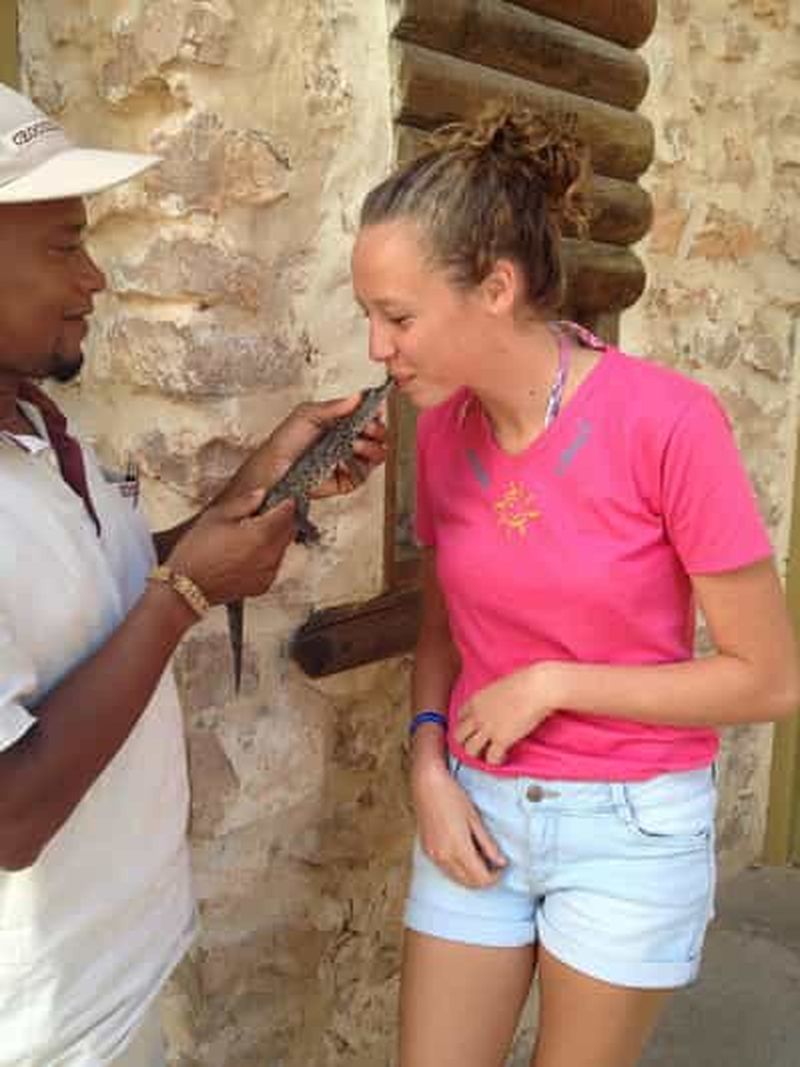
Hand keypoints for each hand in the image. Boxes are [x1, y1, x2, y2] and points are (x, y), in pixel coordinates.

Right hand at [166, 490, 296, 604]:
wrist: (187, 587)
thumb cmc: (196, 552)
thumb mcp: (216, 517)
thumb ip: (244, 503)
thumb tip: (260, 494)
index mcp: (261, 534)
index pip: (287, 513)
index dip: (286, 502)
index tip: (283, 498)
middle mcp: (270, 555)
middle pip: (289, 531)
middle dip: (283, 519)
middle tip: (269, 512)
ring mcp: (268, 572)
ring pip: (283, 548)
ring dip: (276, 537)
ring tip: (254, 533)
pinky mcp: (263, 585)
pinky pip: (274, 564)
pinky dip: (269, 555)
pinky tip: (250, 552)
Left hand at [221, 394, 387, 503]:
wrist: (273, 471)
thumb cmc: (285, 442)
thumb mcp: (307, 414)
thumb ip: (335, 406)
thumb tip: (358, 396)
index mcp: (340, 422)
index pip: (368, 415)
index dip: (374, 413)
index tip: (374, 411)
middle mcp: (347, 440)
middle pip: (378, 434)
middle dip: (376, 430)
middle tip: (368, 428)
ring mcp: (349, 460)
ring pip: (377, 454)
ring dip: (371, 447)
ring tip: (355, 444)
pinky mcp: (348, 480)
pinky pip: (364, 474)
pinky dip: (360, 466)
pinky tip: (348, 459)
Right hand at [412, 758, 505, 887]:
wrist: (426, 784)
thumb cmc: (452, 796)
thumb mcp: (475, 819)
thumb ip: (488, 844)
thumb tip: (501, 862)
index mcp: (458, 849)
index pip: (481, 879)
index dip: (495, 877)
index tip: (501, 866)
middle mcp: (444, 857)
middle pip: (469, 883)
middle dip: (484, 879)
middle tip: (493, 864)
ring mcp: (433, 855)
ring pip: (456, 879)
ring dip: (470, 876)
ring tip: (480, 858)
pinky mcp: (427, 851)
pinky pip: (446, 870)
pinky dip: (458, 869)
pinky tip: (464, 854)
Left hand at [454, 664, 558, 765]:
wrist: (536, 688)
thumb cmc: (525, 680)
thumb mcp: (499, 686)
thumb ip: (494, 697)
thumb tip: (500, 702)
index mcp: (476, 700)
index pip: (460, 716)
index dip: (467, 724)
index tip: (475, 728)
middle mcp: (477, 715)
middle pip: (459, 736)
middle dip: (466, 741)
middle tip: (477, 745)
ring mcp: (487, 729)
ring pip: (470, 750)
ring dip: (478, 754)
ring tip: (488, 754)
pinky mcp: (502, 740)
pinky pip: (491, 758)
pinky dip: (496, 761)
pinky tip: (503, 757)